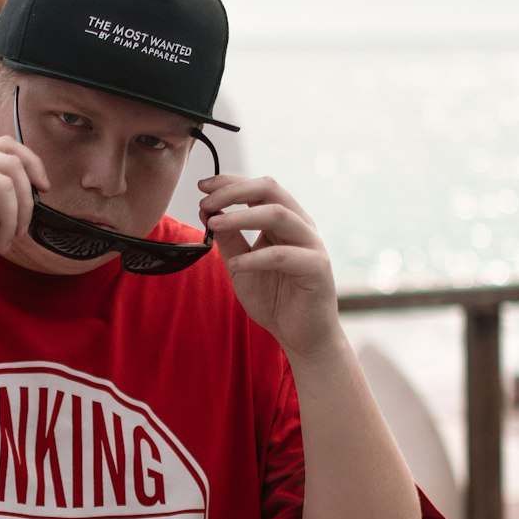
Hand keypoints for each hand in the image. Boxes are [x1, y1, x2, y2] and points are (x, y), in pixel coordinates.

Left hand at [198, 175, 340, 359]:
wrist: (302, 336)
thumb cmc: (275, 298)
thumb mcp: (241, 265)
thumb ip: (228, 239)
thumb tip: (206, 210)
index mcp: (284, 220)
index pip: (259, 188)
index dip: (230, 182)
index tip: (202, 186)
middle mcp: (300, 226)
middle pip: (271, 190)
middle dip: (234, 191)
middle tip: (206, 201)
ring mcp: (312, 245)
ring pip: (279, 215)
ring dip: (242, 216)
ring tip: (214, 224)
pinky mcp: (317, 268)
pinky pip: (284, 255)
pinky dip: (256, 258)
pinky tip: (236, 266)